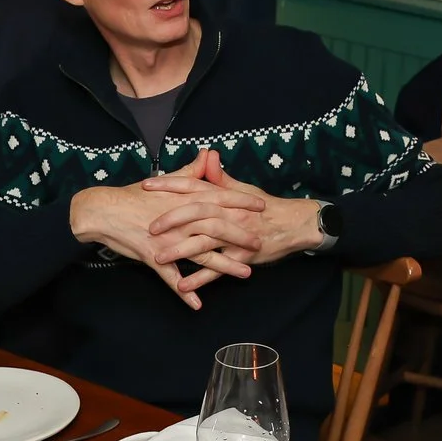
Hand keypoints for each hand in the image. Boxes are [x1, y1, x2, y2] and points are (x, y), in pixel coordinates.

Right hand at [69, 173, 253, 309]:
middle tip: (260, 243)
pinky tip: (197, 303)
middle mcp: (180, 220)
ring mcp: (168, 240)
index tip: (262, 207)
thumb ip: (191, 171)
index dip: (242, 203)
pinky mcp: (154, 256)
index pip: (219, 199)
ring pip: (202, 254)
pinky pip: (171, 278)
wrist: (104, 211)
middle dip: (241, 236)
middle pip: (217, 227)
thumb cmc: (135, 196)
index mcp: (184, 199)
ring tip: (246, 273)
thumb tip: (209, 154)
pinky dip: (184, 291)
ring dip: (225, 265)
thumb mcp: (165, 182)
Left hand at [141, 150, 328, 264]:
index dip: (170, 185)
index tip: (147, 185)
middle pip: (197, 213)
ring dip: (180, 251)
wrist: (294, 224)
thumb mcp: (243, 190)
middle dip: (172, 219)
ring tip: (158, 258)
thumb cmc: (265, 207)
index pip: (195, 186)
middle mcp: (230, 214)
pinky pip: (218, 270)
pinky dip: (200, 279)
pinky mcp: (243, 257)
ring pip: (205, 242)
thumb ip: (220, 177)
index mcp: (226, 196)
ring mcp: (236, 237)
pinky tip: (182, 285)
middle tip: (149, 227)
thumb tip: (207, 155)